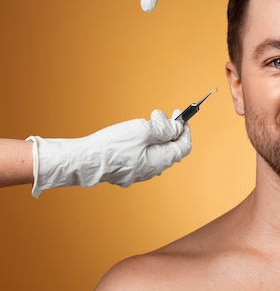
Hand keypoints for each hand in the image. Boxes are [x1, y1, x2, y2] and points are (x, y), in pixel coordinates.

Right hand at [27, 109, 190, 197]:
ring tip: (144, 123)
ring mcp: (139, 173)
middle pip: (170, 148)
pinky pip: (142, 156)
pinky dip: (144, 143)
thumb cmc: (112, 147)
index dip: (185, 130)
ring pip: (155, 152)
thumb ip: (165, 129)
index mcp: (160, 161)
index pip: (184, 146)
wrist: (83, 161)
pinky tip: (134, 135)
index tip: (181, 117)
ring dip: (155, 136)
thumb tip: (177, 127)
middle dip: (169, 130)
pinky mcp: (126, 172)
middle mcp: (152, 170)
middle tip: (159, 116)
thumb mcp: (143, 131)